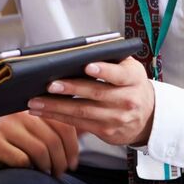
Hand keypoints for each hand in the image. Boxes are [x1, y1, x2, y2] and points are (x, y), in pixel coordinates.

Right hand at [0, 110, 78, 176]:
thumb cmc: (7, 142)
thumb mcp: (31, 133)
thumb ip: (54, 130)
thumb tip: (87, 131)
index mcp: (33, 109)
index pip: (63, 125)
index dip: (73, 147)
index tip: (74, 164)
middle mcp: (20, 114)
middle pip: (53, 139)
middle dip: (61, 161)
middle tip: (61, 174)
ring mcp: (6, 126)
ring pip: (40, 150)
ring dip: (48, 167)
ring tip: (48, 175)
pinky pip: (22, 159)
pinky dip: (30, 169)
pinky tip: (30, 173)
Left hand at [28, 57, 154, 145]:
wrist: (148, 116)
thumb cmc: (131, 86)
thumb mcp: (130, 68)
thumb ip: (110, 59)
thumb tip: (78, 52)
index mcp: (133, 79)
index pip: (119, 74)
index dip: (103, 71)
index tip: (87, 66)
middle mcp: (128, 99)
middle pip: (96, 93)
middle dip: (70, 89)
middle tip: (50, 84)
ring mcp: (117, 118)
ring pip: (83, 111)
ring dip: (56, 106)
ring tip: (36, 100)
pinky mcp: (106, 131)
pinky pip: (78, 124)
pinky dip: (57, 117)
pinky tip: (43, 111)